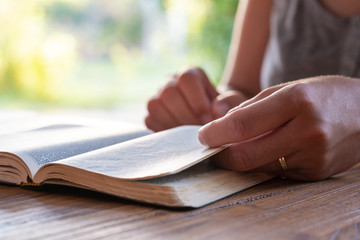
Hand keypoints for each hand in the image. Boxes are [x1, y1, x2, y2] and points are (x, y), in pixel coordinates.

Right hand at [145, 67, 247, 130]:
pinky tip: (180, 137)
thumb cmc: (223, 110)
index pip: (186, 78)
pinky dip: (164, 130)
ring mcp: (158, 98)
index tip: (208, 120)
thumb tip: (216, 110)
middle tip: (199, 131)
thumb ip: (231, 103)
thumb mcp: (234, 104)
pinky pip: (150, 120)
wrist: (212, 123)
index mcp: (190, 74)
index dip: (197, 101)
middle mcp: (171, 82)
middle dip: (186, 116)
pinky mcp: (152, 115)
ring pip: (155, 105)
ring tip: (190, 135)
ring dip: (173, 123)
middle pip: (169, 93)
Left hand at [199, 76, 359, 180]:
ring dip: (244, 158)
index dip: (215, 134)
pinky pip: (278, 172)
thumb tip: (223, 127)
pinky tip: (271, 149)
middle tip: (213, 149)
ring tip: (242, 145)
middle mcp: (307, 131)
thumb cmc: (323, 95)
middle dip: (222, 155)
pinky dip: (266, 162)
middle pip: (246, 156)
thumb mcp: (289, 88)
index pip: (242, 125)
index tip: (202, 136)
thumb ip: (253, 107)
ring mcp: (314, 156)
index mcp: (297, 101)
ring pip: (260, 166)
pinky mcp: (316, 173)